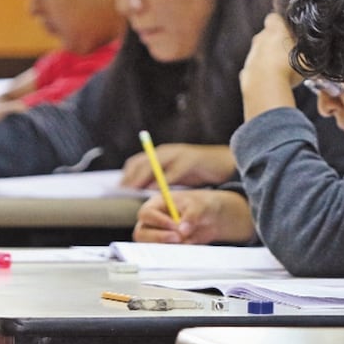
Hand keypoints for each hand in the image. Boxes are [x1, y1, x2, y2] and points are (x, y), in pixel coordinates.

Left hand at [120, 144, 235, 187]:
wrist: (223, 163)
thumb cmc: (198, 170)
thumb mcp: (176, 173)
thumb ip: (160, 179)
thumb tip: (142, 189)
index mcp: (162, 154)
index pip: (138, 161)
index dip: (127, 175)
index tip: (120, 188)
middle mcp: (168, 152)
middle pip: (143, 162)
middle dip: (132, 176)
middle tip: (125, 190)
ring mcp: (179, 154)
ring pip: (155, 164)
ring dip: (143, 177)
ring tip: (135, 190)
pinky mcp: (191, 161)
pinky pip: (173, 171)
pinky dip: (163, 181)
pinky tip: (156, 190)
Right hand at [133, 189, 255, 244]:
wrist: (211, 218)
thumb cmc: (201, 206)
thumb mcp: (199, 206)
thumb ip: (191, 216)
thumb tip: (182, 230)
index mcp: (156, 205)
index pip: (146, 214)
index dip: (158, 221)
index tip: (174, 226)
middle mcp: (152, 222)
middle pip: (141, 233)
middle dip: (159, 237)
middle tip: (179, 237)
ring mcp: (156, 236)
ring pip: (150, 246)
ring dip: (166, 246)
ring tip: (186, 240)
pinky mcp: (164, 247)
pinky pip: (162, 254)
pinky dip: (174, 253)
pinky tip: (187, 246)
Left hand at [240, 13, 299, 120]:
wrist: (265, 86)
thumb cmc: (288, 67)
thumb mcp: (308, 56)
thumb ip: (308, 50)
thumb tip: (314, 50)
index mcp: (274, 29)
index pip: (275, 17)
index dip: (283, 24)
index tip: (291, 32)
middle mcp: (260, 39)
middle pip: (267, 36)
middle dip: (277, 43)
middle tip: (291, 54)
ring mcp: (251, 55)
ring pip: (261, 53)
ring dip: (270, 59)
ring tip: (285, 72)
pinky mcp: (246, 71)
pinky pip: (257, 70)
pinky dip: (264, 74)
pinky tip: (275, 83)